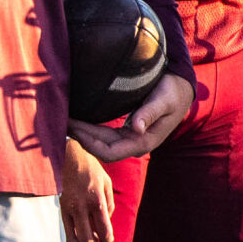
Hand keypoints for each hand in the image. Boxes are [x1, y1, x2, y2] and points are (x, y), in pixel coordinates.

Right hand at [59, 138, 114, 241]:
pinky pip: (65, 229)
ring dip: (81, 239)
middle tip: (96, 237)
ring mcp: (69, 207)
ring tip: (85, 233)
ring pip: (74, 237)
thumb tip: (105, 221)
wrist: (68, 156)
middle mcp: (82, 207)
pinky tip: (76, 227)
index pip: (104, 232)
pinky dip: (71, 233)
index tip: (106, 237)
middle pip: (88, 239)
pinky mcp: (60, 206)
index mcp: (97, 201)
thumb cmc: (90, 169)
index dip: (107, 239)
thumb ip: (109, 204)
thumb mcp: (106, 183)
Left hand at [70, 72, 193, 161]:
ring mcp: (130, 138)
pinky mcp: (126, 130)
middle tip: (61, 122)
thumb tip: (135, 128)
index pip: (110, 152)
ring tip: (64, 120)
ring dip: (82, 134)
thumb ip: (149, 113)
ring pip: (100, 142)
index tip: (74, 130)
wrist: (181, 89)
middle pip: (101, 148)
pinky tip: (77, 120)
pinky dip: (89, 129)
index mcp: (144, 141)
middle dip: (80, 137)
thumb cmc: (173, 92)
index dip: (90, 144)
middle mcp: (135, 143)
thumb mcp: (164, 100)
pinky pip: (103, 134)